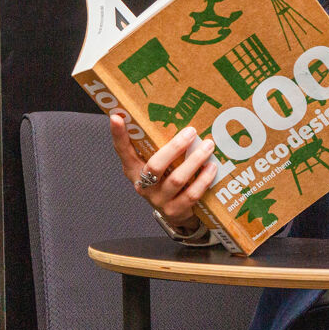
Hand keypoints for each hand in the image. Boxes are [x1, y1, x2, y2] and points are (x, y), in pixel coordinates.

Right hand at [108, 116, 218, 231]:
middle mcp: (143, 185)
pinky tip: (212, 167)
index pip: (123, 151)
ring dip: (194, 161)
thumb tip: (174, 116)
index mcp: (134, 170)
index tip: (116, 117)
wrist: (175, 213)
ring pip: (177, 180)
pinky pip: (191, 194)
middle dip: (175, 147)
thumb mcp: (157, 165)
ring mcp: (158, 200)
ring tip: (208, 146)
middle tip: (191, 131)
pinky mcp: (175, 210)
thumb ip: (159, 148)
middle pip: (155, 166)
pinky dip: (203, 179)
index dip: (118, 135)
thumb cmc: (165, 180)